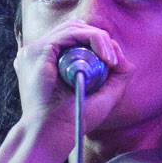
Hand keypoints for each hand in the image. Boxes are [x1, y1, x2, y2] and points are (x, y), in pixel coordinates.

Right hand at [14, 22, 132, 161]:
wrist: (53, 135)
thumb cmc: (74, 118)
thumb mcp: (103, 94)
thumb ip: (117, 76)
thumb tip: (123, 59)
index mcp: (50, 62)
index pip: (77, 38)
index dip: (99, 44)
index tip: (115, 63)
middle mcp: (42, 53)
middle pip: (76, 29)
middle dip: (100, 39)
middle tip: (114, 61)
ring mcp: (38, 50)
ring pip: (75, 27)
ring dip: (99, 38)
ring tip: (111, 60)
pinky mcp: (40, 50)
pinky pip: (72, 32)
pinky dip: (93, 38)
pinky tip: (105, 57)